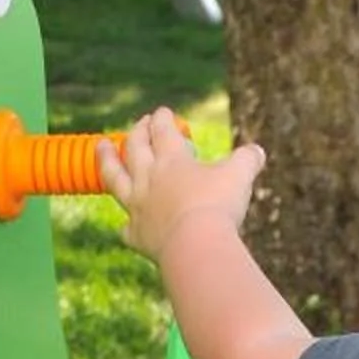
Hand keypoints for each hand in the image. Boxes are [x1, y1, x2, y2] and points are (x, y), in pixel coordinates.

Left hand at [98, 107, 264, 264]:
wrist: (196, 245)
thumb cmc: (218, 205)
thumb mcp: (240, 176)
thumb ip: (247, 160)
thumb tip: (257, 152)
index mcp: (172, 159)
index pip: (162, 130)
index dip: (162, 119)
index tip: (162, 112)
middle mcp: (149, 178)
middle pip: (135, 147)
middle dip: (138, 132)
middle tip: (140, 125)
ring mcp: (138, 206)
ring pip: (115, 177)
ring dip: (106, 160)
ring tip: (100, 146)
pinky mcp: (138, 236)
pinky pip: (127, 228)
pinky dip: (128, 226)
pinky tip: (129, 226)